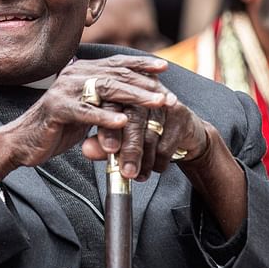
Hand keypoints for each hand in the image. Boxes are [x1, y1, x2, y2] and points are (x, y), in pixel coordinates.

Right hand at [0, 55, 170, 177]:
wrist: (22, 142)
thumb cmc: (56, 129)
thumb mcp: (86, 112)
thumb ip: (105, 102)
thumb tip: (134, 102)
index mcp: (81, 72)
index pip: (116, 63)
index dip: (141, 64)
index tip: (164, 67)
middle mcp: (74, 75)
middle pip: (117, 75)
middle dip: (146, 83)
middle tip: (168, 93)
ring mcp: (64, 91)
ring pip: (106, 89)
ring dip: (135, 97)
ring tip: (156, 103)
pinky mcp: (57, 109)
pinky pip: (86, 112)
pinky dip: (106, 118)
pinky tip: (124, 122)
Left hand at [81, 96, 210, 181]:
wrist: (181, 131)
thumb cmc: (144, 130)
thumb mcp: (119, 135)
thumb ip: (101, 141)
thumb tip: (87, 149)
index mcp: (121, 92)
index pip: (112, 105)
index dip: (109, 128)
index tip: (108, 149)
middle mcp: (141, 92)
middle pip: (134, 120)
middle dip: (130, 150)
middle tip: (126, 171)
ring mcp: (162, 102)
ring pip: (151, 135)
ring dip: (144, 161)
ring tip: (137, 175)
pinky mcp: (180, 114)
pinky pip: (166, 144)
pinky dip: (158, 162)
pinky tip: (153, 166)